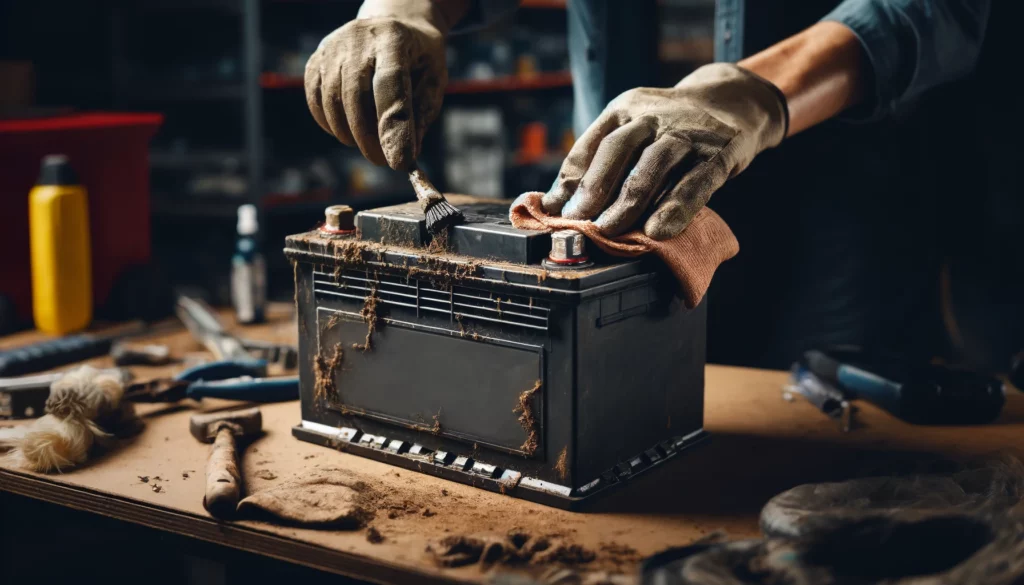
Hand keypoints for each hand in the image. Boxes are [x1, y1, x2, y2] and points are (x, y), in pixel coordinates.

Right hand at [304, 0, 449, 170]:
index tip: (399, 163)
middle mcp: (358, 38)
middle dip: (369, 138)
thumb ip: (421, 116)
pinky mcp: (316, 59)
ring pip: (332, 102)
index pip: (391, 86)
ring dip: (349, 135)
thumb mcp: (433, 81)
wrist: (394, 25)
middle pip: (355, 97)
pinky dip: (330, 124)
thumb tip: (406, 157)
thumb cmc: (418, 59)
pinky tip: (348, 132)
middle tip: (382, 161)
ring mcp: (333, 47)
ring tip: (369, 146)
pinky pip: (316, 100)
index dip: (393, 127)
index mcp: (395, 39)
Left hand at [543, 63, 787, 239]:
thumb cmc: (669, 129)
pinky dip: (675, 208)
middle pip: (618, 149)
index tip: (553, 209)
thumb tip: (559, 203)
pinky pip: (695, 183)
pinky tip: (657, 231)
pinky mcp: (719, 153)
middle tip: (577, 222)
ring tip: (609, 230)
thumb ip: (603, 161)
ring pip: (653, 164)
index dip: (570, 178)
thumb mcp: (634, 130)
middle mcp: (653, 115)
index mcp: (625, 108)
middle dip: (593, 188)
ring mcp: (688, 132)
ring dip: (628, 200)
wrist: (733, 102)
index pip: (591, 143)